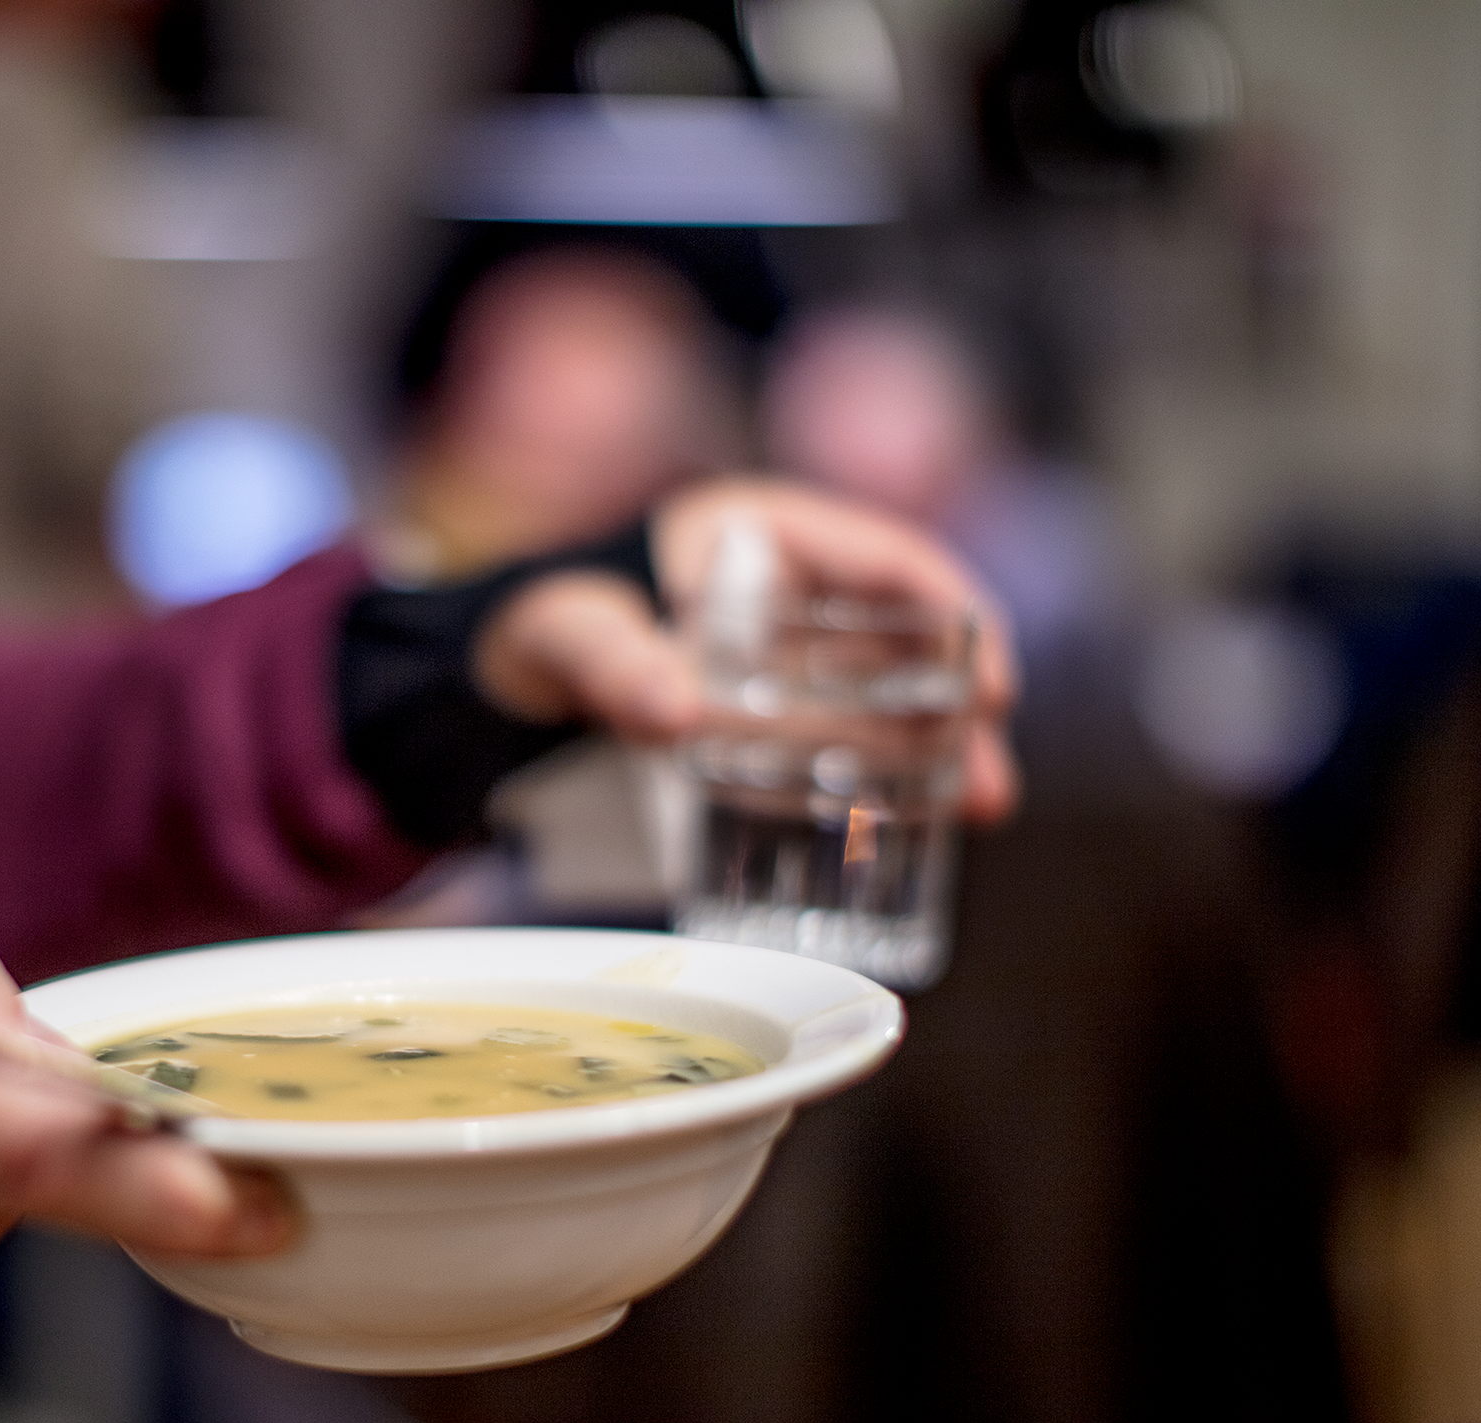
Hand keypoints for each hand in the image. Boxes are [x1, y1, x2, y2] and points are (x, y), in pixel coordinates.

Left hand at [470, 476, 1019, 823]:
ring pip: (885, 697)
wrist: (485, 675)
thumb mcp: (568, 633)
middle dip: (963, 708)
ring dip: (938, 750)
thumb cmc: (533, 624)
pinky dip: (880, 778)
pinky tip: (910, 829)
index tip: (996, 683)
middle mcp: (790, 593)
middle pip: (906, 641)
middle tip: (992, 788)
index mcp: (762, 535)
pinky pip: (838, 742)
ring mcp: (781, 660)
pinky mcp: (762, 719)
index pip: (891, 558)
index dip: (957, 613)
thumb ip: (612, 663)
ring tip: (978, 814)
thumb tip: (674, 712)